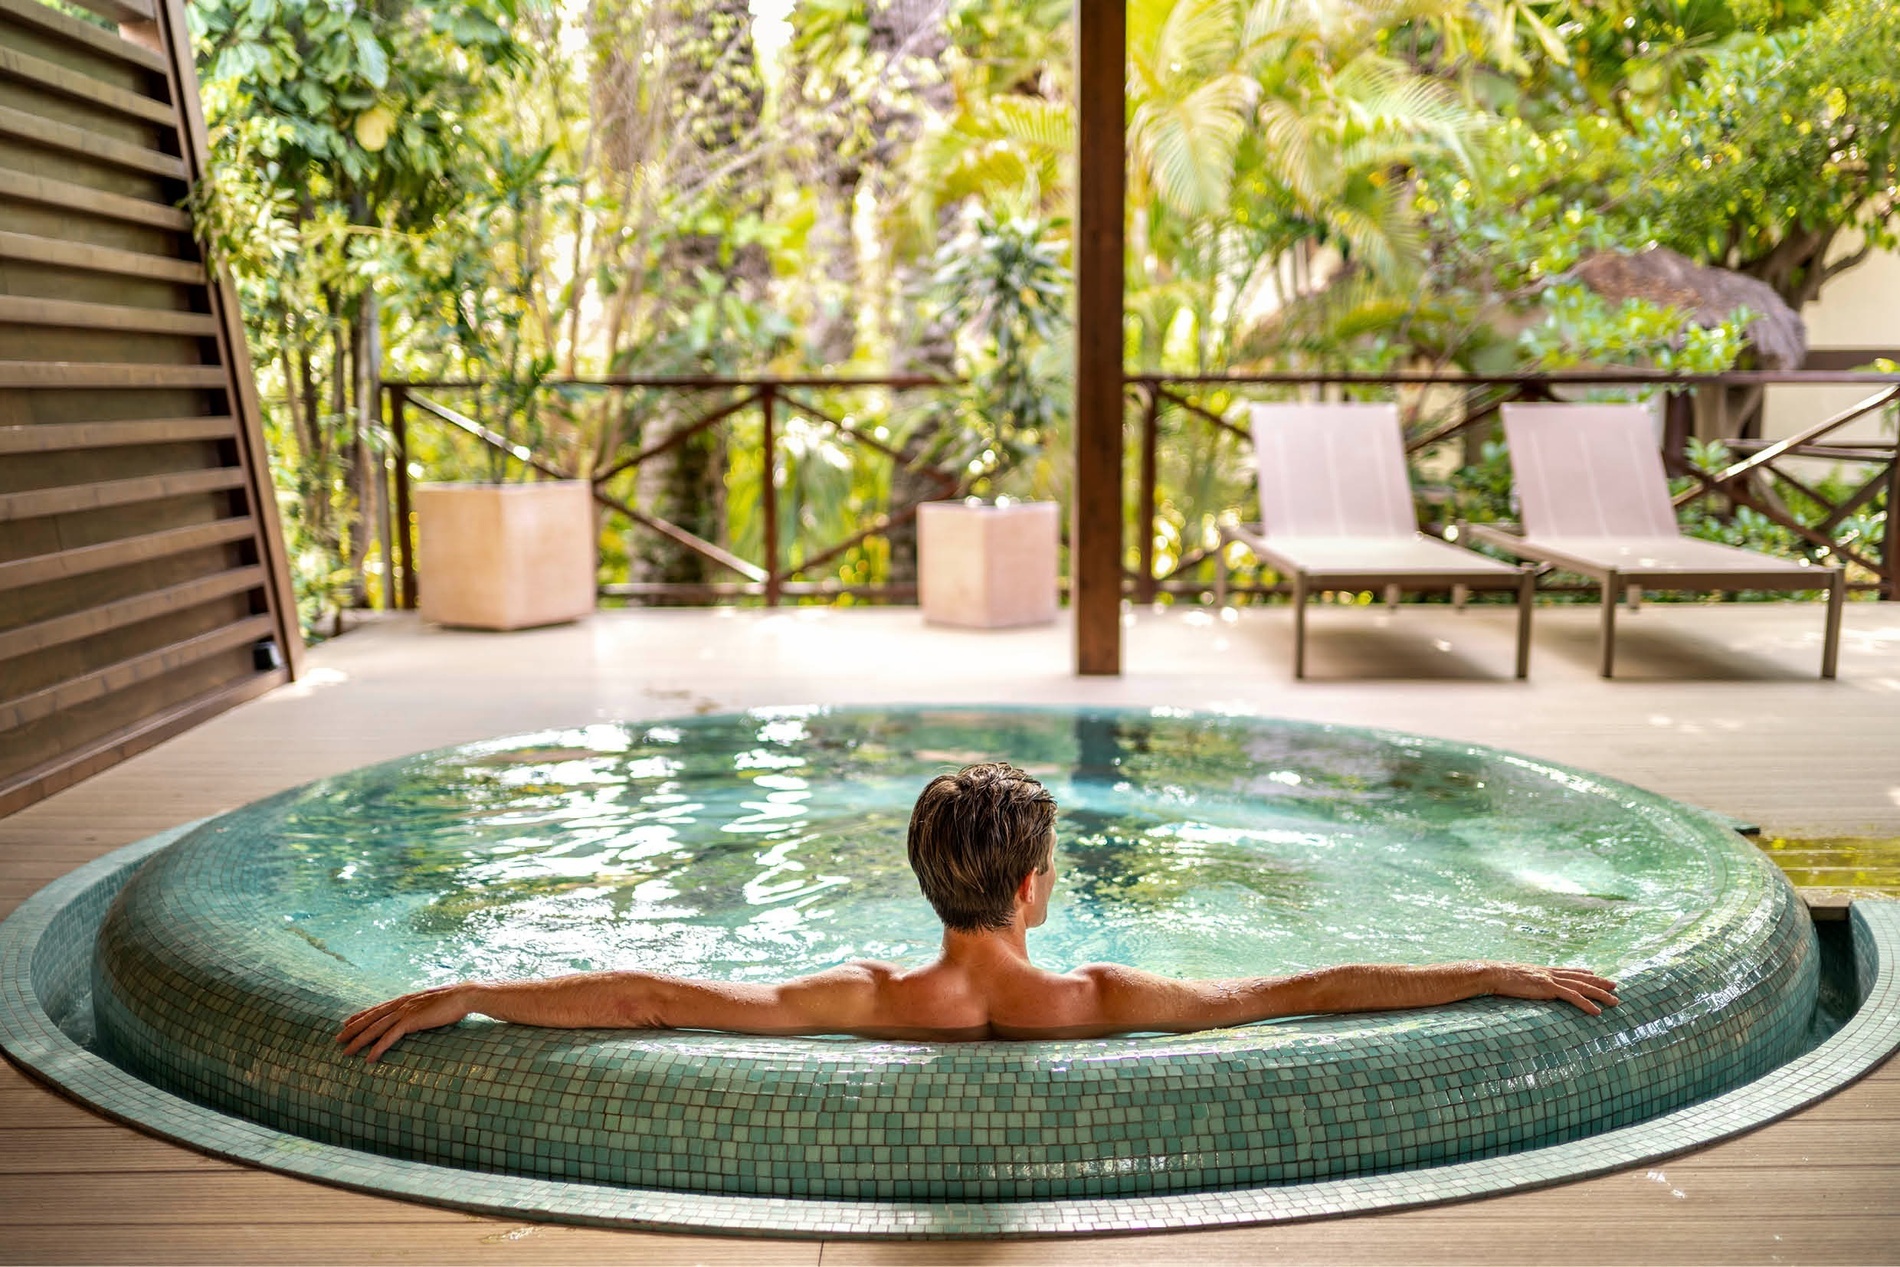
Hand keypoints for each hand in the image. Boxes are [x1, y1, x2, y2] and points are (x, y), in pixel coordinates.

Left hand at [337, 984, 477, 1062]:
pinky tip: (369, 1058)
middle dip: (353, 1029)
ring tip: (346, 1051)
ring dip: (359, 1040)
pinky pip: (390, 1037)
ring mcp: (406, 1011)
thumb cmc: (454, 1001)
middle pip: (371, 1018)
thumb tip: (421, 1014)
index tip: (347, 1022)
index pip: (378, 1008)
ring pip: (376, 1028)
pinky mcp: (411, 1021)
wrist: (465, 995)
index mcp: (406, 999)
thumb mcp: (433, 1003)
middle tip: (337, 1039)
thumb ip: (423, 1009)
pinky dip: (378, 1048)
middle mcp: (402, 1004)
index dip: (361, 1016)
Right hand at [1485, 965, 1620, 1015]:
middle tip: (1615, 985)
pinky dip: (1586, 1004)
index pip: (1568, 970)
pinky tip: (1597, 1012)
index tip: (1595, 973)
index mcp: (1543, 971)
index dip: (1583, 972)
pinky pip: (1572, 997)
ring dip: (1601, 994)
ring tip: (1615, 1001)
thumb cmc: (1500, 977)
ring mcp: (1551, 979)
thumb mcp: (1516, 978)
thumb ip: (1526, 981)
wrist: (1494, 973)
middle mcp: (1550, 973)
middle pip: (1581, 977)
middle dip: (1600, 982)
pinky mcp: (1548, 988)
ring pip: (1582, 987)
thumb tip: (1527, 984)